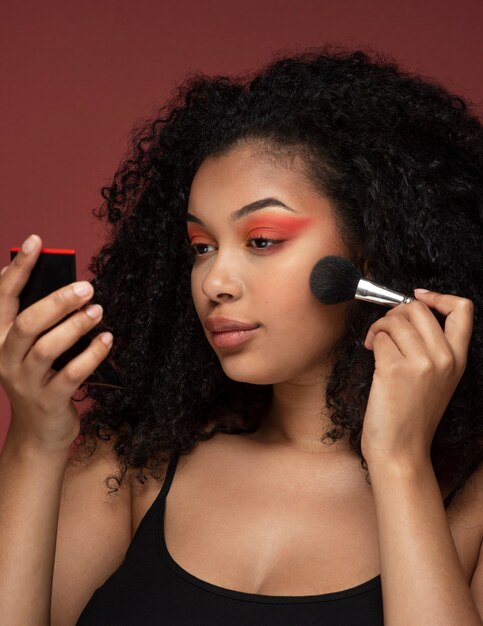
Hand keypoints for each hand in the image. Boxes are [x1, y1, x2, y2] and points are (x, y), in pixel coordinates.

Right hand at [0, 235, 113, 453]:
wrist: (38, 433)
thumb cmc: (40, 378)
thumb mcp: (31, 348)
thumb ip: (41, 319)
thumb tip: (65, 283)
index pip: (3, 296)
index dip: (19, 268)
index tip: (37, 242)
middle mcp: (5, 358)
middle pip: (27, 322)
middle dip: (58, 300)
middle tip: (88, 287)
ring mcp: (25, 381)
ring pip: (47, 347)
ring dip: (76, 325)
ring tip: (98, 310)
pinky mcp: (48, 400)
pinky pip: (71, 374)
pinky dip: (91, 354)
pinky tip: (107, 340)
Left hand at [360, 289, 472, 463]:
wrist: (401, 450)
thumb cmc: (411, 415)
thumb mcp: (437, 379)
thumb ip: (432, 347)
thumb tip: (408, 312)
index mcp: (458, 359)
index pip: (463, 310)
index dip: (438, 296)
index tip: (418, 297)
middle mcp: (444, 358)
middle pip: (418, 307)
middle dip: (395, 312)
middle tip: (386, 329)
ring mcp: (421, 363)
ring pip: (395, 320)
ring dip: (378, 327)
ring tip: (375, 343)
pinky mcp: (395, 369)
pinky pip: (379, 337)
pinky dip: (371, 341)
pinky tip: (371, 355)